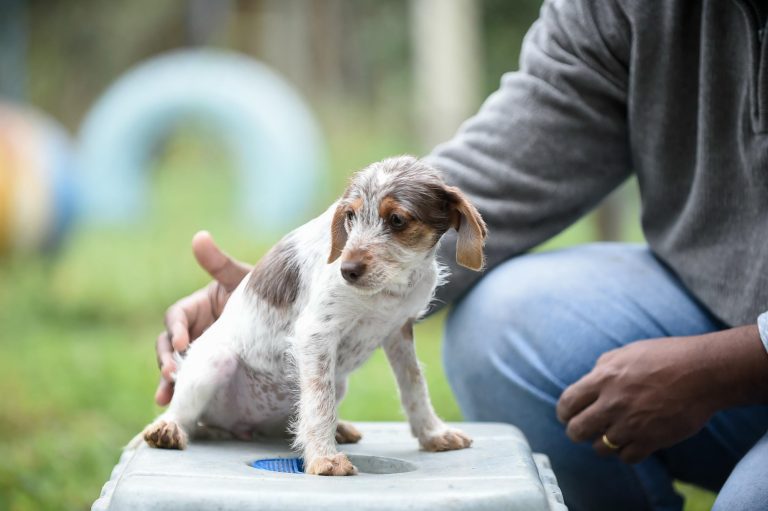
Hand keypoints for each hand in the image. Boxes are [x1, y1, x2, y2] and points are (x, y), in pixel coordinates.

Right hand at [154, 231, 250, 404]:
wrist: (285, 318)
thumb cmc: (262, 292)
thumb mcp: (240, 278)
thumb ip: (219, 263)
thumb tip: (199, 236)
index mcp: (196, 307)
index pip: (176, 317)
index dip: (176, 329)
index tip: (183, 342)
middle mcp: (194, 331)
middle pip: (168, 346)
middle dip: (166, 360)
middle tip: (172, 373)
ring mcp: (201, 352)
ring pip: (175, 367)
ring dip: (168, 382)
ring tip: (165, 398)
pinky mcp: (211, 370)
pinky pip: (194, 383)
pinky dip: (184, 394)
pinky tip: (180, 408)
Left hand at [556, 326, 767, 463]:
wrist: (703, 372)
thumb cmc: (666, 357)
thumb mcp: (626, 352)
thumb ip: (603, 367)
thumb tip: (588, 381)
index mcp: (603, 378)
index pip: (567, 403)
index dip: (564, 412)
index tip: (567, 415)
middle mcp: (612, 403)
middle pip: (576, 431)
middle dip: (576, 431)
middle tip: (584, 430)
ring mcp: (630, 424)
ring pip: (599, 447)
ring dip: (602, 442)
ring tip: (611, 434)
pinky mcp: (650, 440)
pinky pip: (626, 457)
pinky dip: (626, 452)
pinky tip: (631, 441)